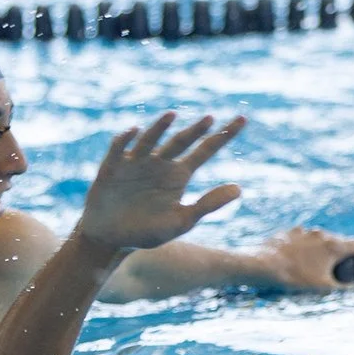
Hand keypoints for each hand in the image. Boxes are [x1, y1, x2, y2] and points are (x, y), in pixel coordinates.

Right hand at [72, 113, 245, 252]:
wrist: (110, 238)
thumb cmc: (146, 231)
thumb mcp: (182, 221)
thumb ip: (208, 204)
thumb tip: (240, 189)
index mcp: (179, 174)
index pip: (205, 150)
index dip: (223, 135)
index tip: (244, 119)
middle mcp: (161, 163)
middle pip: (181, 142)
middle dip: (194, 130)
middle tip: (209, 119)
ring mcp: (137, 162)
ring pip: (151, 140)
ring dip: (160, 128)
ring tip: (172, 116)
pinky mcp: (113, 165)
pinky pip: (120, 148)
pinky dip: (125, 139)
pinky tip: (134, 131)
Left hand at [258, 225, 353, 290]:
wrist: (264, 266)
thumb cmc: (296, 278)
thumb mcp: (323, 288)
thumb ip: (344, 288)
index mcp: (333, 245)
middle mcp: (321, 234)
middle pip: (338, 241)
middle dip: (340, 254)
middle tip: (335, 269)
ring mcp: (304, 231)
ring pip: (319, 239)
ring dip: (321, 250)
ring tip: (313, 265)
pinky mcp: (289, 232)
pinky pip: (302, 238)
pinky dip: (304, 247)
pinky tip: (296, 258)